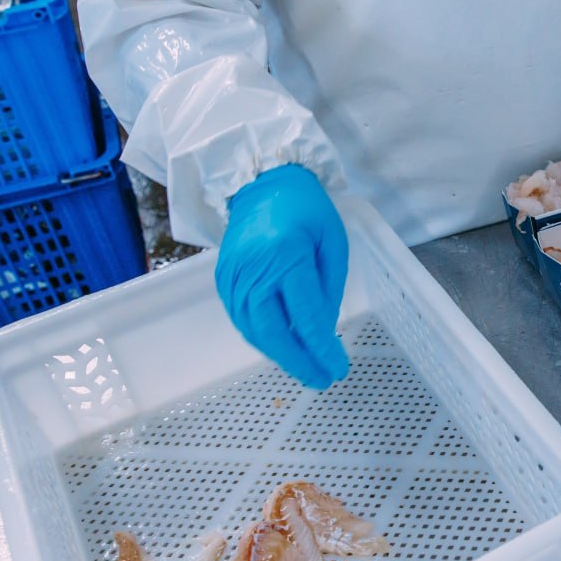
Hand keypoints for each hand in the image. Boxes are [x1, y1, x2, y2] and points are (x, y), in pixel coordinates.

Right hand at [215, 164, 349, 389]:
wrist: (261, 181)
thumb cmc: (305, 209)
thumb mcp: (332, 243)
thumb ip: (329, 289)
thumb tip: (323, 332)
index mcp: (287, 255)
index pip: (306, 316)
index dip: (321, 348)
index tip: (337, 368)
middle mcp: (254, 270)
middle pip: (273, 331)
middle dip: (298, 361)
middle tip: (320, 379)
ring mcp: (233, 276)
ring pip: (254, 330)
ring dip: (280, 355)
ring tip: (305, 368)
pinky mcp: (223, 279)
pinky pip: (242, 319)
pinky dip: (262, 338)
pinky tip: (282, 347)